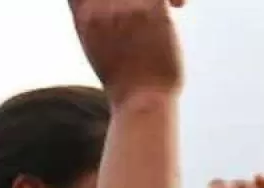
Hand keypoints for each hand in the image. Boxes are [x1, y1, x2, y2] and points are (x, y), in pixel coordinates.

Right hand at [71, 0, 185, 100]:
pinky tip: (179, 5)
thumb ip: (95, 19)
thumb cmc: (124, 82)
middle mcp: (100, 7)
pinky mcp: (151, 10)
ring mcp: (125, 7)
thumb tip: (104, 8)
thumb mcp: (96, 46)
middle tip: (150, 4)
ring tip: (171, 3)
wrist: (141, 102)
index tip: (122, 3)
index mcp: (84, 15)